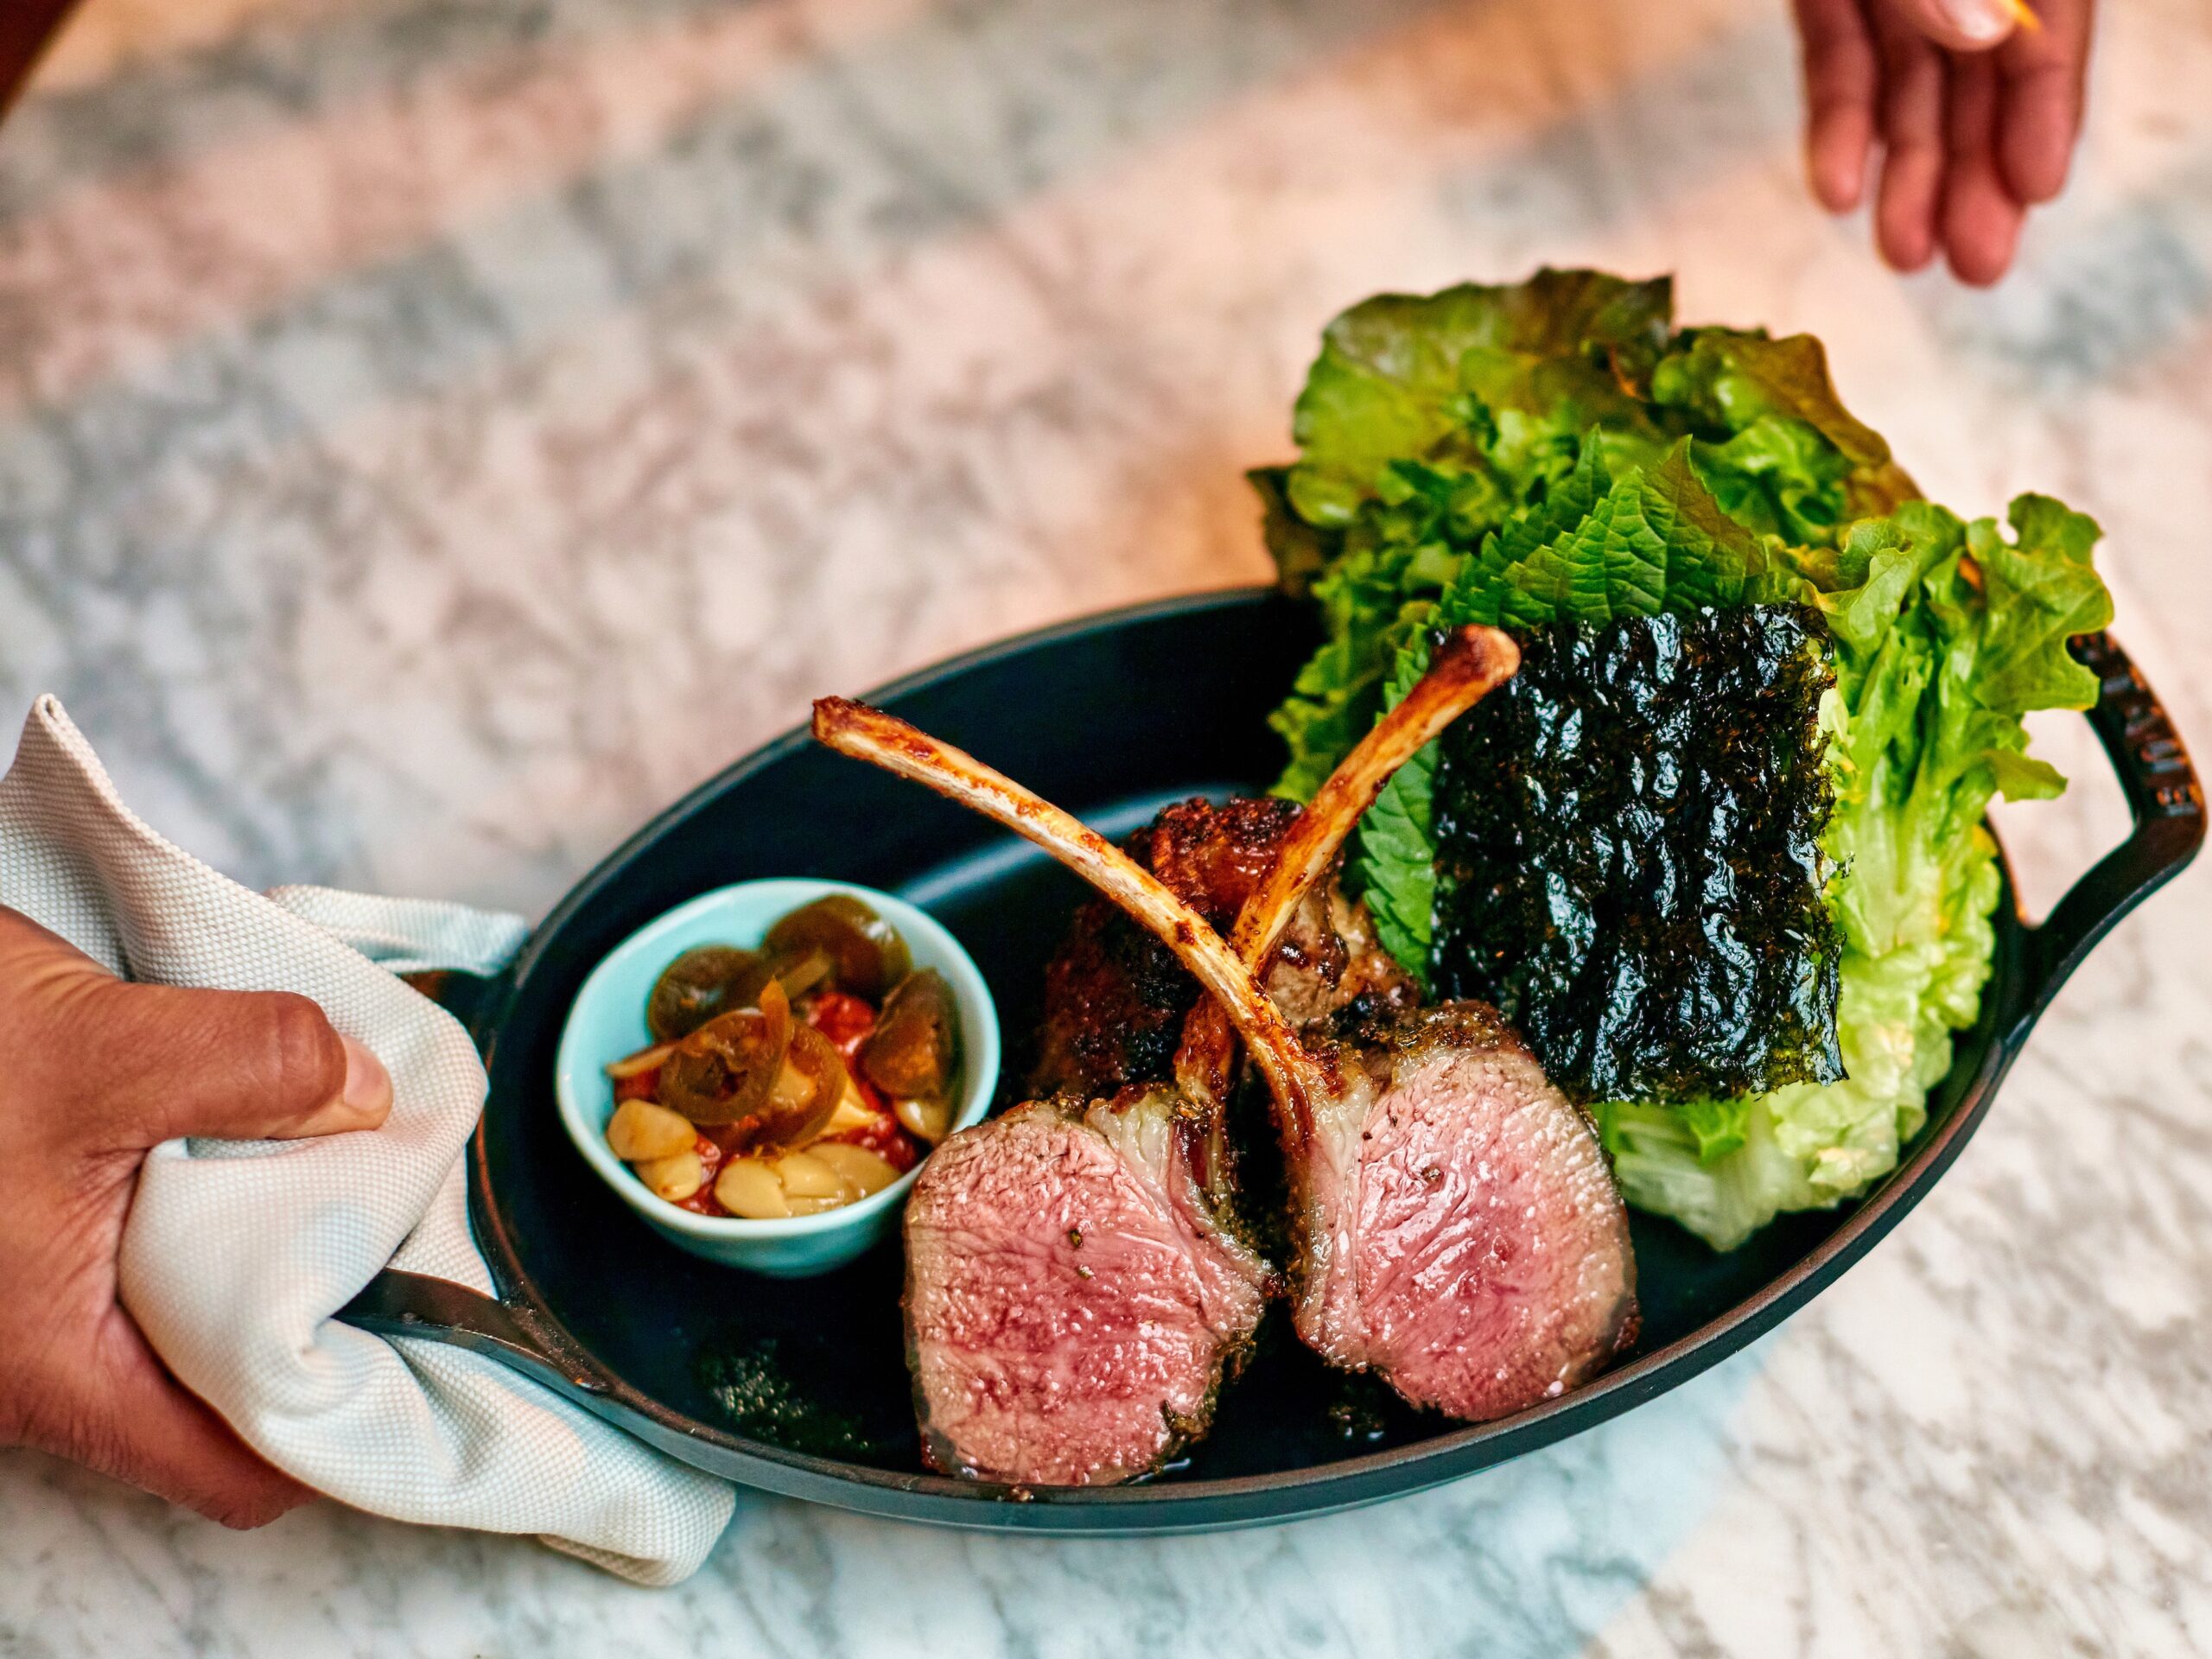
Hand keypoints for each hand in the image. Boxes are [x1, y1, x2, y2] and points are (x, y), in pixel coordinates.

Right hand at [0, 906, 391, 1526]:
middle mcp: (44, 1363)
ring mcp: (32, 1307)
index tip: (429, 1340)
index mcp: (59, 1369)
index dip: (344, 1419)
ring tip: (351, 1161)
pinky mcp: (29, 1246)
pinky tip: (266, 1128)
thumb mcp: (97, 1051)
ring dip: (267, 1245)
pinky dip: (216, 1203)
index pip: (241, 1467)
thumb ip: (252, 1069)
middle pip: (230, 1385)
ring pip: (190, 1314)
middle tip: (408, 1223)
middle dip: (323, 1309)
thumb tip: (368, 1094)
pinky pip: (150, 1256)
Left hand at [1793, 0, 2093, 283]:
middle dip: (1977, 174)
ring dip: (1908, 177)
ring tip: (1907, 256)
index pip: (2045, 33)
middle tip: (1978, 265)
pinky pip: (1837, 63)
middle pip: (1980, 79)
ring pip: (1909, 89)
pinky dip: (1838, 128)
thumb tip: (1982, 34)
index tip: (2038, 189)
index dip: (2044, 111)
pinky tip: (1837, 197)